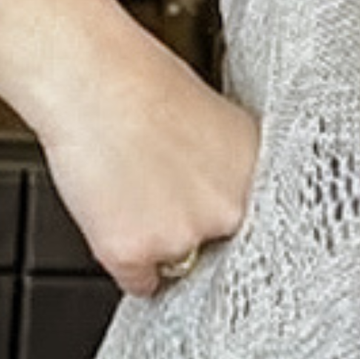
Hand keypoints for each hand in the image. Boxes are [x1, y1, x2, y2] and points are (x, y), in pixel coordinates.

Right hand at [0, 0, 260, 296]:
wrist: (91, 76)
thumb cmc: (146, 83)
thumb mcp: (221, 123)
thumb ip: (236, 171)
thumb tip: (238, 202)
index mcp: (260, 174)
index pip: (268, 229)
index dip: (239, 223)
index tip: (226, 221)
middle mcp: (231, 210)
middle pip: (225, 251)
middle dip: (202, 234)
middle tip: (171, 196)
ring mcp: (184, 236)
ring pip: (180, 265)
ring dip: (161, 244)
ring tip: (138, 192)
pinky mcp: (136, 253)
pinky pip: (141, 282)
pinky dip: (127, 260)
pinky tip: (118, 216)